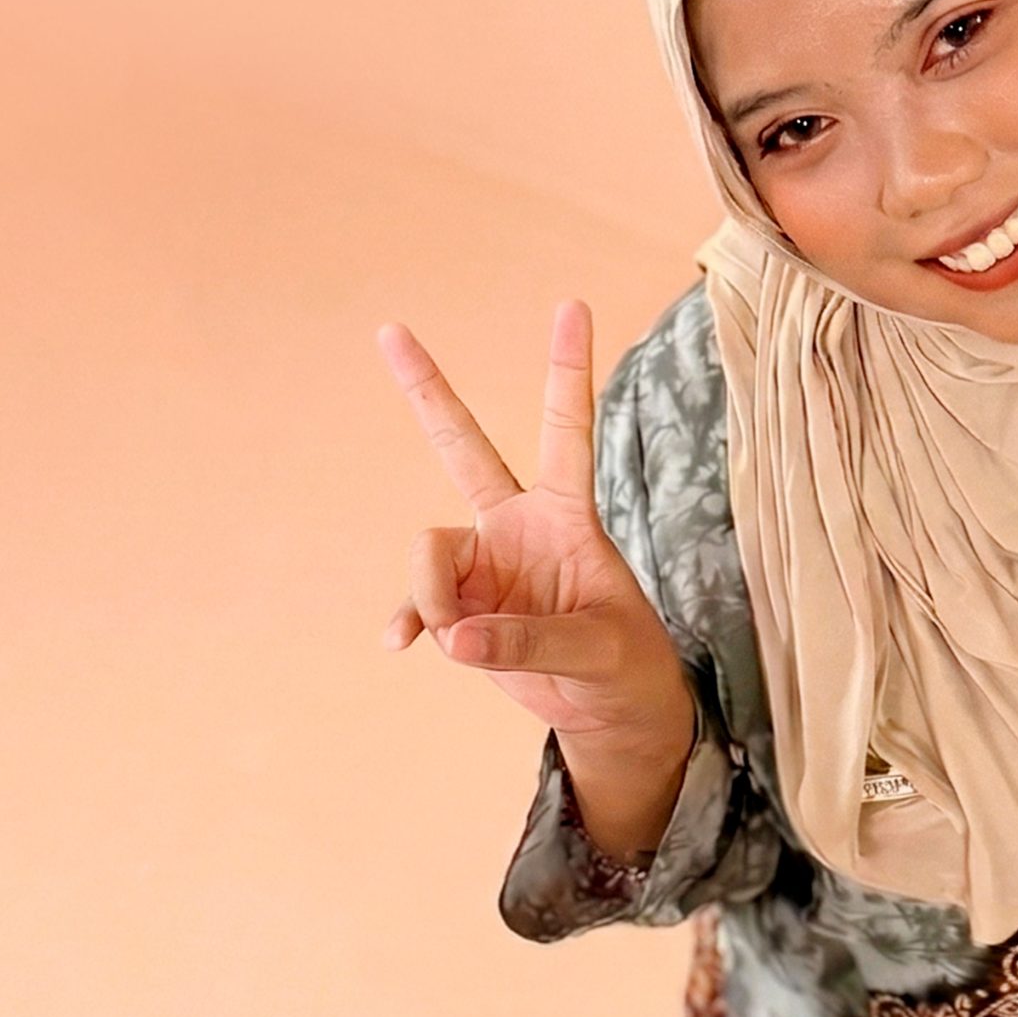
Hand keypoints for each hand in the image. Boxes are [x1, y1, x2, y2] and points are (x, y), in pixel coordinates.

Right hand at [376, 299, 694, 750]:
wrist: (611, 712)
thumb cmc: (626, 668)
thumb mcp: (597, 651)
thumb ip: (529, 641)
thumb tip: (457, 637)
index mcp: (567, 515)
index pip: (567, 430)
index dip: (566, 369)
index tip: (573, 304)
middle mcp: (518, 525)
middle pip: (464, 446)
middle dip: (427, 390)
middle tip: (390, 329)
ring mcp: (485, 562)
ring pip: (430, 554)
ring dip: (438, 601)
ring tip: (469, 645)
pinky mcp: (463, 605)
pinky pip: (419, 603)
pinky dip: (412, 621)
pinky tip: (401, 643)